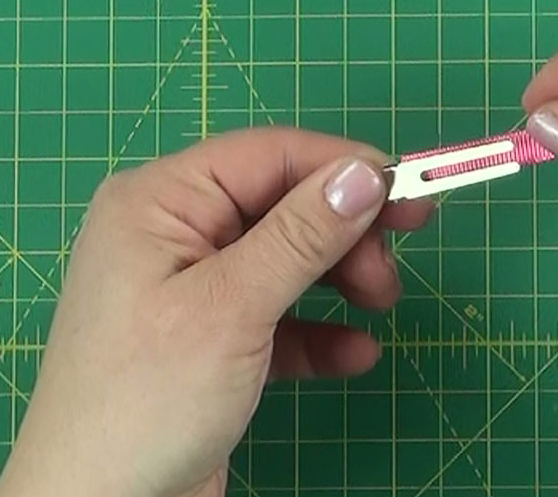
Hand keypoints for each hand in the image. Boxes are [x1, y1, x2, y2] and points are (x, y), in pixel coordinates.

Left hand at [0, 129, 432, 496]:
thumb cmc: (147, 400)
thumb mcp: (231, 308)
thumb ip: (301, 236)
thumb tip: (365, 172)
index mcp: (161, 202)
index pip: (268, 157)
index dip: (343, 169)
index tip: (410, 191)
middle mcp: (176, 235)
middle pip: (284, 206)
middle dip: (345, 233)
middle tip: (391, 269)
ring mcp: (194, 290)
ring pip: (288, 260)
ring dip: (341, 278)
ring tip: (382, 306)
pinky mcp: (214, 342)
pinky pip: (280, 318)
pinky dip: (321, 332)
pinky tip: (356, 354)